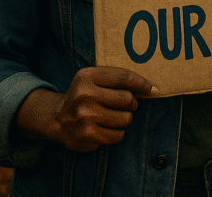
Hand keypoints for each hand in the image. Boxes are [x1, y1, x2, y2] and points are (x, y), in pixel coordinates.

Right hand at [16, 66, 157, 152]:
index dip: (142, 84)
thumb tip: (154, 90)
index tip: (152, 89)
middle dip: (131, 103)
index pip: (123, 77)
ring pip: (125, 119)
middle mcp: (84, 95)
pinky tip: (106, 127)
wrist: (57, 119)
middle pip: (127, 99)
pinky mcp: (87, 135)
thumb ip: (120, 80)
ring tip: (113, 116)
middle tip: (125, 105)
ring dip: (125, 119)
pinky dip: (117, 132)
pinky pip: (117, 135)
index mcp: (87, 77)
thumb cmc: (84, 96)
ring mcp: (84, 117)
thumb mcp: (95, 79)